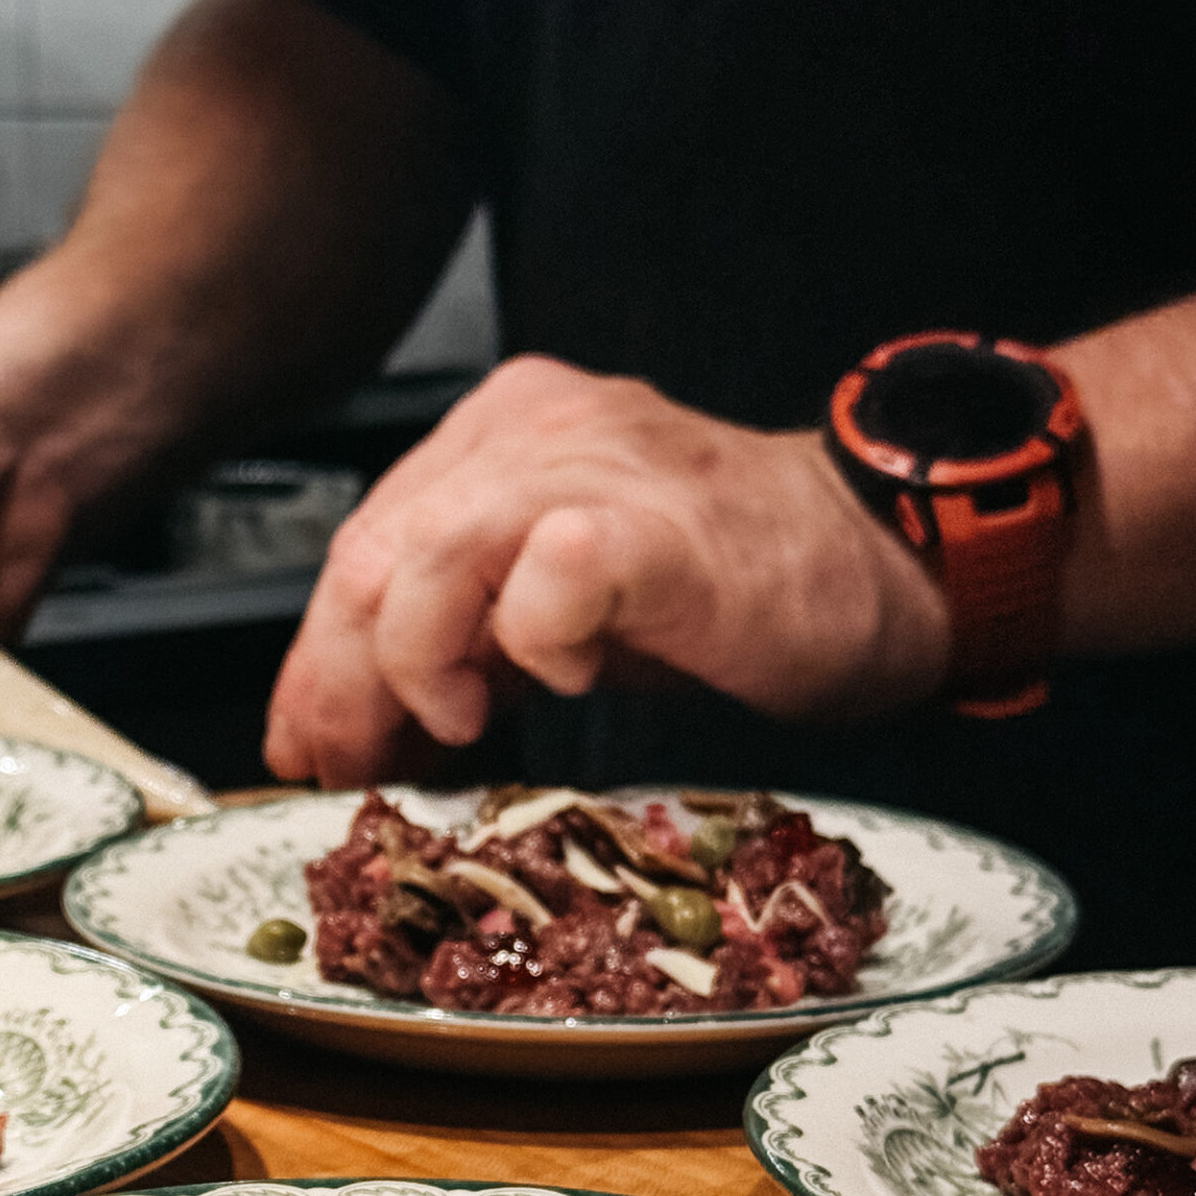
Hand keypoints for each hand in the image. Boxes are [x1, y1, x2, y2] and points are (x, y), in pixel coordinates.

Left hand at [263, 354, 949, 785]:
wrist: (889, 560)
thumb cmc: (737, 587)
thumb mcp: (565, 609)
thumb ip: (463, 640)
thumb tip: (358, 725)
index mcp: (499, 436)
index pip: (364, 544)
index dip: (319, 659)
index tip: (306, 744)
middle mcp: (532, 429)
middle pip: (372, 554)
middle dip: (341, 681)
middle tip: (350, 766)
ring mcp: (594, 466)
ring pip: (429, 557)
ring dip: (415, 665)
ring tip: (458, 725)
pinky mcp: (657, 525)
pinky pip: (546, 578)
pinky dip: (533, 644)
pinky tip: (563, 680)